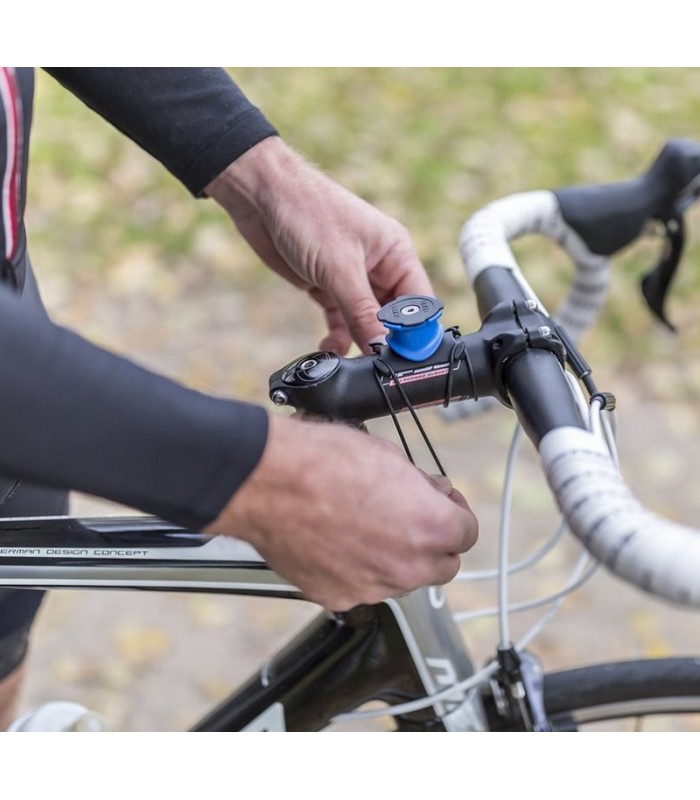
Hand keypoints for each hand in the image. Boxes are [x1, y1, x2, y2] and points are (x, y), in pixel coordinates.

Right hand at [204, 414, 477, 610]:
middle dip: (432, 542)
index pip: (467, 532)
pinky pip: (362, 586)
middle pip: (442, 564)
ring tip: (364, 525)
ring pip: (402, 579)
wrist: (268, 482)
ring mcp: (372, 586)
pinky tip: (339, 542)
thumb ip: (421, 486)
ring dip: (395, 558)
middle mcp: (407, 566)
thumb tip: (431, 492)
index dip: (453, 512)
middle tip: (408, 517)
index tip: (440, 503)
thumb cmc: (322, 462)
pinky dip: (358, 570)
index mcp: (431, 527)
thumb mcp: (389, 456)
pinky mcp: (338, 596)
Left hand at [206, 137, 432, 353]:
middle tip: (375, 368)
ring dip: (357, 342)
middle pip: (393, 318)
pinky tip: (327, 347)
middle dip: (384, 343)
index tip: (404, 361)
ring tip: (345, 358)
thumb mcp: (339, 267)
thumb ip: (362, 312)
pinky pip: (341, 320)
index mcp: (396, 254)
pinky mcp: (328, 286)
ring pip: (365, 323)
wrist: (260, 195)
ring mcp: (353, 278)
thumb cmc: (307, 212)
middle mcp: (379, 267)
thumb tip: (381, 347)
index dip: (415, 335)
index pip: (418, 304)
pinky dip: (336, 336)